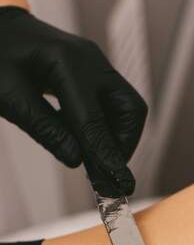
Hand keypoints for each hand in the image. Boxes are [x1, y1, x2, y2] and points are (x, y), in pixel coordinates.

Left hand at [0, 6, 147, 195]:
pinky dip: (106, 129)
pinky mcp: (95, 73)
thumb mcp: (9, 96)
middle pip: (130, 110)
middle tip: (107, 171)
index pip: (94, 119)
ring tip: (94, 160)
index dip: (107, 156)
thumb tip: (76, 159)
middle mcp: (91, 61)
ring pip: (126, 109)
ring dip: (116, 139)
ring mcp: (96, 65)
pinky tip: (85, 141)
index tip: (117, 183)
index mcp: (66, 62)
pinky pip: (113, 105)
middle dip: (123, 145)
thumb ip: (44, 128)